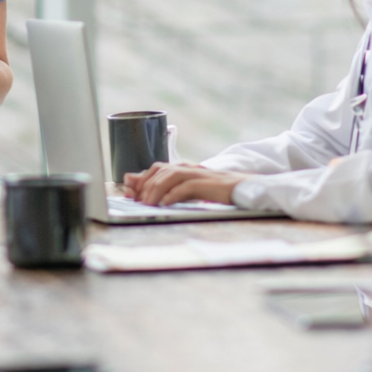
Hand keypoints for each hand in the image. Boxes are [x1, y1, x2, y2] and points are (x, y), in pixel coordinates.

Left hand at [121, 163, 247, 205]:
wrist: (242, 188)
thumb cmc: (215, 191)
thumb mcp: (188, 190)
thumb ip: (169, 189)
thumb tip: (145, 192)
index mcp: (183, 168)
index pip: (155, 169)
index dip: (140, 179)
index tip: (129, 192)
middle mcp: (188, 168)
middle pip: (160, 171)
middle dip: (144, 185)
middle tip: (136, 201)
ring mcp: (198, 174)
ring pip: (170, 176)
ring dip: (155, 190)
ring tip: (147, 204)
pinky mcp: (207, 184)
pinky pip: (186, 187)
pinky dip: (173, 194)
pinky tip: (165, 204)